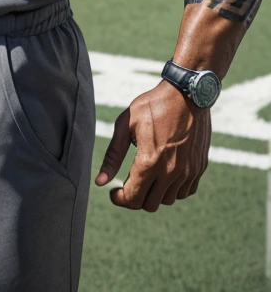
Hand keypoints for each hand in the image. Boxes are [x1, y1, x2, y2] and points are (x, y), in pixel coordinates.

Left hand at [95, 80, 210, 210]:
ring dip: (154, 193)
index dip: (120, 199)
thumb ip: (113, 155)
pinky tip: (164, 173)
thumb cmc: (152, 105)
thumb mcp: (125, 125)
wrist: (187, 93)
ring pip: (168, 200)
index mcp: (149, 161)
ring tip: (146, 175)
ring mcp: (188, 171)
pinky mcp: (199, 168)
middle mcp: (170, 171)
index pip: (133, 198)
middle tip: (128, 184)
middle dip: (135, 198)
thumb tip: (100, 182)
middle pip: (149, 204)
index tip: (114, 192)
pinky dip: (173, 189)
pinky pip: (185, 192)